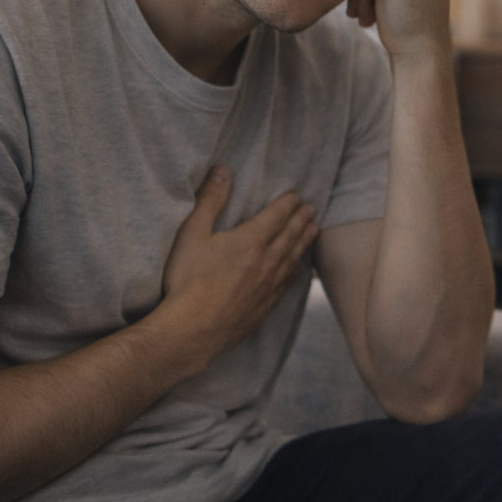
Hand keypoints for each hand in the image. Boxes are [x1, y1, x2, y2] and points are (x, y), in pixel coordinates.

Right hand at [158, 166, 317, 355]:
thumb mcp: (192, 234)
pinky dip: (294, 271)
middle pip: (290, 235)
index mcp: (251, 240)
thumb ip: (210, 201)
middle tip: (311, 209)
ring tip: (314, 231)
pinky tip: (296, 269)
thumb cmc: (188, 282)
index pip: (277, 216)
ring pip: (293, 258)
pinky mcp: (264, 307)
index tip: (296, 195)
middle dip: (301, 219)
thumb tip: (222, 171)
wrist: (192, 331)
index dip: (288, 204)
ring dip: (304, 242)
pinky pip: (286, 284)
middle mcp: (267, 261)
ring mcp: (268, 286)